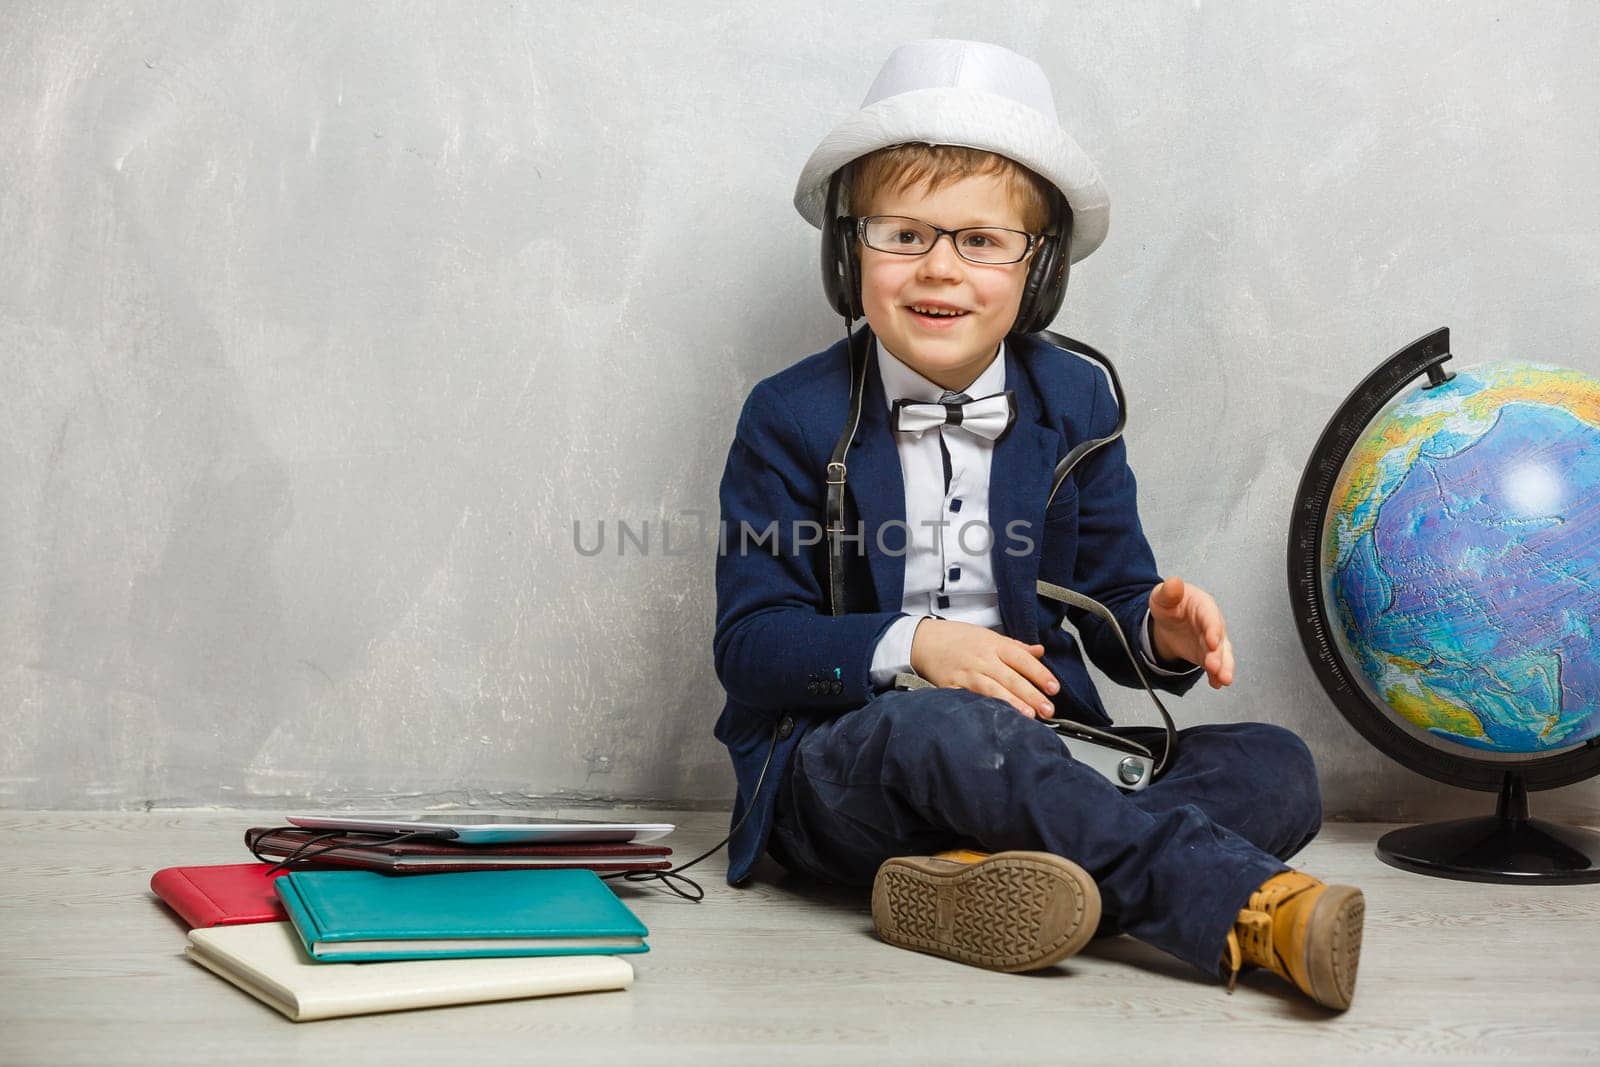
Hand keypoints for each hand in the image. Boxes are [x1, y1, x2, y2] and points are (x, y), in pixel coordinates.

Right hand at [909, 618, 1059, 718]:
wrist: (925, 640)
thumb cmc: (959, 639)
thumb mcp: (989, 636)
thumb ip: (1016, 647)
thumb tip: (1040, 651)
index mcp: (994, 645)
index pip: (1022, 659)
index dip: (1039, 674)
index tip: (1054, 688)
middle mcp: (982, 659)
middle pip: (1011, 678)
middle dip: (1031, 695)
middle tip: (1048, 710)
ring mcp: (967, 674)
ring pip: (993, 690)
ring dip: (1012, 703)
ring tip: (1028, 716)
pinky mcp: (952, 687)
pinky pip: (970, 699)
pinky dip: (984, 708)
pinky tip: (996, 717)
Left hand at [1148, 576, 1234, 688]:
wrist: (1170, 620)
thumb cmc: (1170, 604)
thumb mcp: (1163, 596)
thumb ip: (1168, 591)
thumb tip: (1173, 583)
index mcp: (1203, 605)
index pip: (1210, 617)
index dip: (1212, 629)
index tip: (1212, 641)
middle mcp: (1212, 624)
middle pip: (1219, 639)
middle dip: (1218, 654)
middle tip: (1215, 666)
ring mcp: (1213, 641)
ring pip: (1222, 655)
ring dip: (1224, 667)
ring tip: (1223, 679)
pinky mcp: (1209, 655)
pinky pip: (1215, 666)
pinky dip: (1217, 676)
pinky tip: (1217, 683)